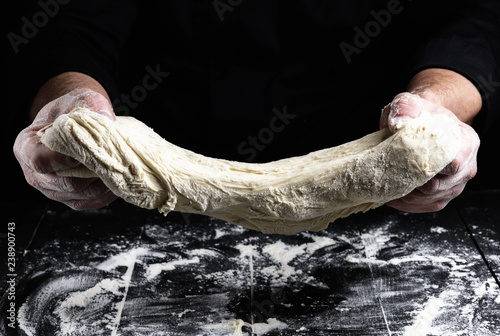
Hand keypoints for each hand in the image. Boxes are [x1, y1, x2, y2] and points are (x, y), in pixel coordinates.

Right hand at [14, 88, 117, 209]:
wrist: (74, 122)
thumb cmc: (71, 110)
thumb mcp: (79, 100)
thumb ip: (91, 106)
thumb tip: (108, 119)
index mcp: (26, 147)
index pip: (40, 160)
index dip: (62, 159)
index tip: (84, 153)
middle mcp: (35, 173)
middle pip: (63, 183)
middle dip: (91, 174)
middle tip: (114, 164)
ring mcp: (52, 189)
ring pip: (79, 196)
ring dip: (102, 187)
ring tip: (121, 173)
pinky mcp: (70, 198)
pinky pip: (88, 203)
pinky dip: (105, 196)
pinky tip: (118, 183)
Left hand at [380, 92, 479, 212]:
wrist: (423, 123)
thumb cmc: (419, 114)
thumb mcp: (409, 102)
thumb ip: (405, 106)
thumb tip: (397, 122)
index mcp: (465, 142)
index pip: (452, 163)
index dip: (427, 168)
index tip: (404, 165)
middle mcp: (466, 166)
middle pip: (438, 187)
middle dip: (411, 184)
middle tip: (387, 178)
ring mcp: (456, 184)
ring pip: (431, 200)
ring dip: (407, 197)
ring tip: (386, 188)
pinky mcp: (443, 195)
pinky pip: (427, 207)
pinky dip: (408, 204)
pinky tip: (391, 197)